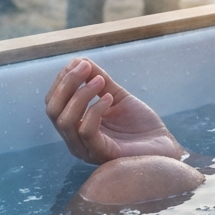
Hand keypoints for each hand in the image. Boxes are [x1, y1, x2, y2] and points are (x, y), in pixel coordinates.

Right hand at [44, 57, 181, 163]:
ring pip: (65, 121)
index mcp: (75, 125)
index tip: (79, 62)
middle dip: (66, 83)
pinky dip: (95, 109)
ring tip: (100, 80)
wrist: (162, 145)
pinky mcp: (101, 154)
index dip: (62, 79)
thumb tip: (79, 60)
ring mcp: (86, 149)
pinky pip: (86, 131)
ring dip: (80, 94)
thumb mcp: (116, 96)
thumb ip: (98, 80)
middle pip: (53, 110)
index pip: (53, 102)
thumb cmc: (139, 124)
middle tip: (84, 66)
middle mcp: (74, 139)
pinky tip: (110, 98)